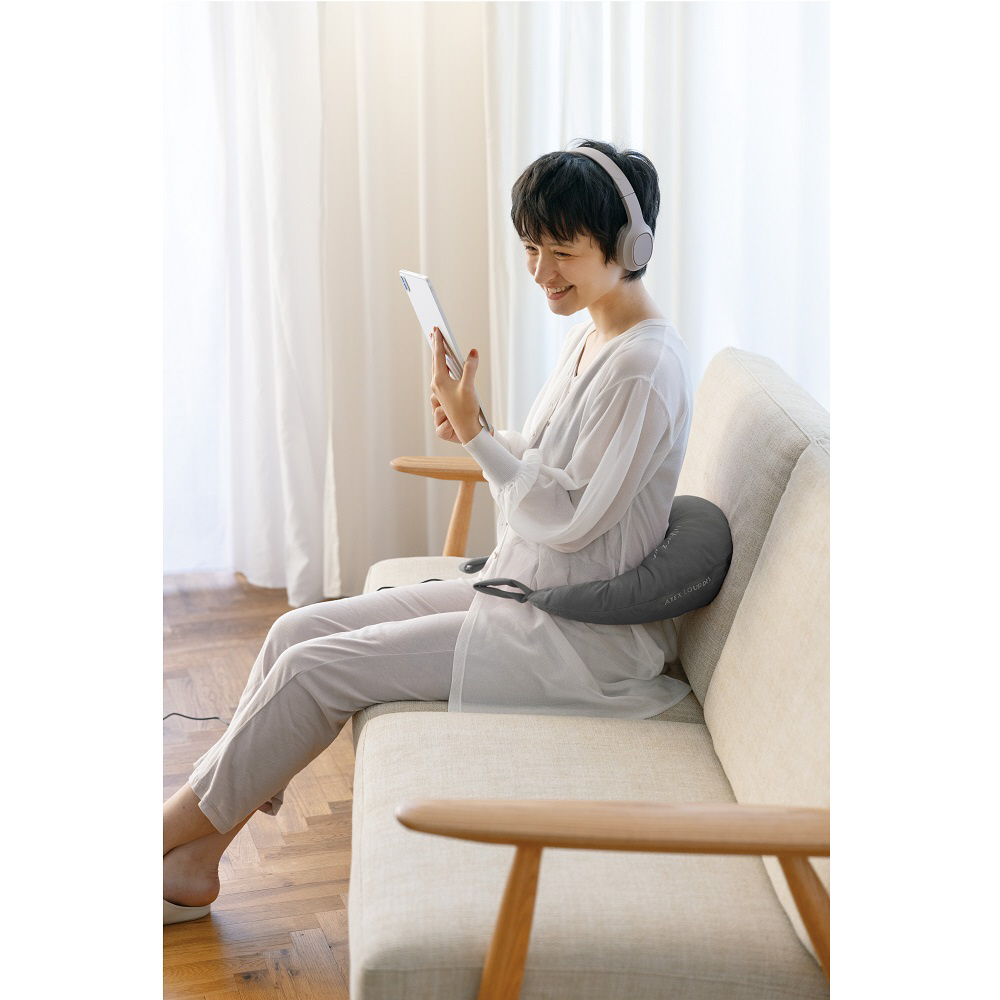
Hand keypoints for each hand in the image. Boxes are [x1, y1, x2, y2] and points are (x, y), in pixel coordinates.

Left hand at [429, 327, 481, 443]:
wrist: (466, 429)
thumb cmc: (466, 410)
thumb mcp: (469, 387)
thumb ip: (470, 368)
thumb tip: (473, 352)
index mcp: (440, 380)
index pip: (438, 356)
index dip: (438, 341)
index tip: (436, 329)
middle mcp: (437, 384)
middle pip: (435, 360)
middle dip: (436, 346)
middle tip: (434, 332)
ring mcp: (439, 390)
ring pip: (437, 368)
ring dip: (438, 356)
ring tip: (438, 345)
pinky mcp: (444, 394)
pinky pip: (441, 375)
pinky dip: (442, 366)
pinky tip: (446, 364)